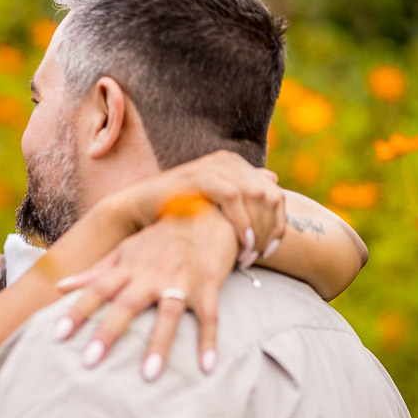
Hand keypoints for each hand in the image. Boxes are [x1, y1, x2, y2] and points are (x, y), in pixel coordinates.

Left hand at [53, 206, 238, 378]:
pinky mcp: (208, 287)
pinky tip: (206, 367)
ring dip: (159, 344)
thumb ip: (95, 271)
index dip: (76, 311)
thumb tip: (60, 286)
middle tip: (89, 362)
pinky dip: (208, 341)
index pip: (96, 290)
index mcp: (128, 267)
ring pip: (168, 314)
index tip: (57, 335)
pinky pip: (209, 317)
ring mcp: (181, 281)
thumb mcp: (125, 250)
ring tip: (148, 375)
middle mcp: (151, 274)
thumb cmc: (160, 237)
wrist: (207, 212)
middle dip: (108, 332)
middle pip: (126, 305)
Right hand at [121, 150, 285, 265]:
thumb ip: (242, 192)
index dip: (279, 224)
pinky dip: (242, 221)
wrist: (138, 208)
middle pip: (269, 196)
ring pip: (256, 196)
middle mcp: (227, 161)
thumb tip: (273, 179)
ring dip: (258, 228)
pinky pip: (233, 197)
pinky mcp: (200, 176)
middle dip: (270, 230)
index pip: (274, 194)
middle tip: (260, 256)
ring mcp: (214, 166)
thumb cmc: (176, 210)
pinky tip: (242, 242)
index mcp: (235, 165)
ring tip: (250, 253)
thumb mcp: (213, 204)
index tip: (272, 251)